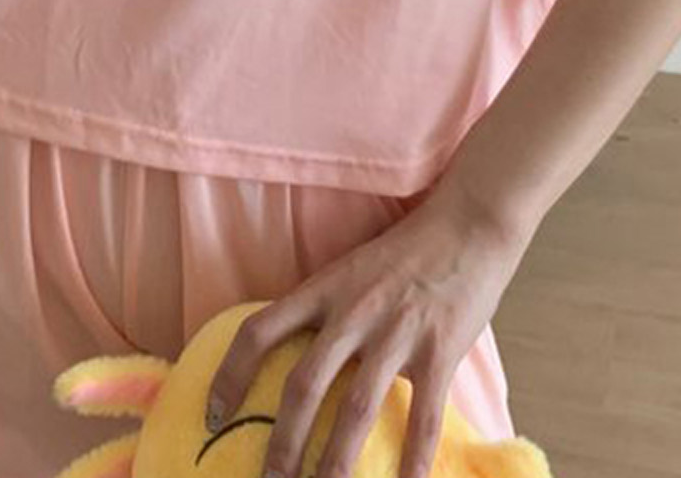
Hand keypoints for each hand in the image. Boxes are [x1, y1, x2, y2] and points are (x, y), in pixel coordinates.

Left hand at [201, 180, 532, 477]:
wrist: (467, 226)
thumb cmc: (405, 254)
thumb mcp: (349, 271)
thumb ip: (324, 311)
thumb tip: (290, 360)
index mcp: (323, 288)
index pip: (259, 330)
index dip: (229, 374)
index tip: (212, 414)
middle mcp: (352, 311)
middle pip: (303, 384)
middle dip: (282, 443)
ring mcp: (396, 332)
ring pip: (355, 408)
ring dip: (335, 462)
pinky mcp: (439, 351)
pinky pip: (422, 417)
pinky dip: (412, 461)